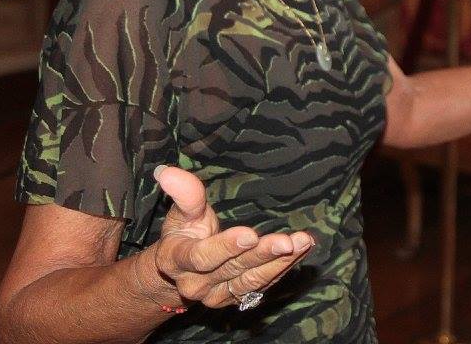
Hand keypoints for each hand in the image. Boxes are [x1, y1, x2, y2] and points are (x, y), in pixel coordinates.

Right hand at [148, 165, 313, 308]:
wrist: (180, 271)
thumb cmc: (184, 232)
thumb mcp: (181, 212)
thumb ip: (184, 195)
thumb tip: (166, 171)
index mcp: (177, 261)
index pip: (202, 257)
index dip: (226, 247)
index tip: (250, 234)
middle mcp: (196, 284)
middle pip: (234, 269)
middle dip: (262, 254)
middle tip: (287, 242)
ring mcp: (217, 295)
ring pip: (252, 280)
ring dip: (280, 262)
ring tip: (303, 243)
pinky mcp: (236, 298)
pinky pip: (263, 284)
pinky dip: (284, 267)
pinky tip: (302, 250)